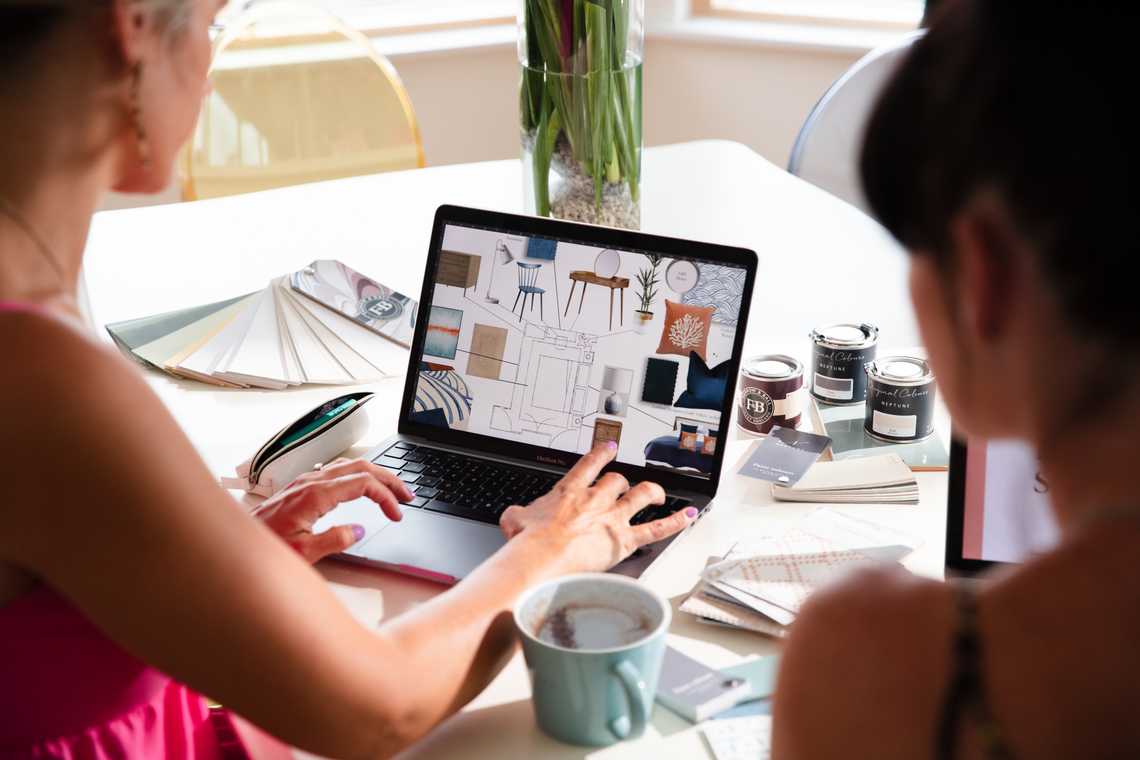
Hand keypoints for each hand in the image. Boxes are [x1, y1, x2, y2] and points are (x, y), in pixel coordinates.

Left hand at [256, 458, 411, 563]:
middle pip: (361, 467)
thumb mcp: (304, 552)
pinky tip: (360, 487)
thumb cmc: (264, 547)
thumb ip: (335, 540)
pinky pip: (336, 472)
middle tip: (407, 494)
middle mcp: (311, 482)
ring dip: (374, 475)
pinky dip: (358, 477)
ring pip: (349, 466)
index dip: (386, 497)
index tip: (397, 514)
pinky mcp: (300, 488)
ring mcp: (305, 482)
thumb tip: (358, 530)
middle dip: (389, 478)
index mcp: (316, 494)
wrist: (235, 544)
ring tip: (390, 489)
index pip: (363, 483)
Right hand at [499, 442, 697, 572]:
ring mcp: (613, 518)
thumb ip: (516, 515)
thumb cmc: (528, 543)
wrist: (541, 558)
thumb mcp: (513, 521)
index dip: (601, 455)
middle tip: (625, 483)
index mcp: (569, 492)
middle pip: (618, 480)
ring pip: (642, 495)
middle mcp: (595, 499)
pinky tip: (689, 516)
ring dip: (653, 492)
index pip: (589, 465)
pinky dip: (676, 522)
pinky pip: (656, 529)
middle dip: (623, 481)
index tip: (608, 449)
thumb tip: (511, 518)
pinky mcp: (624, 540)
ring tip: (658, 493)